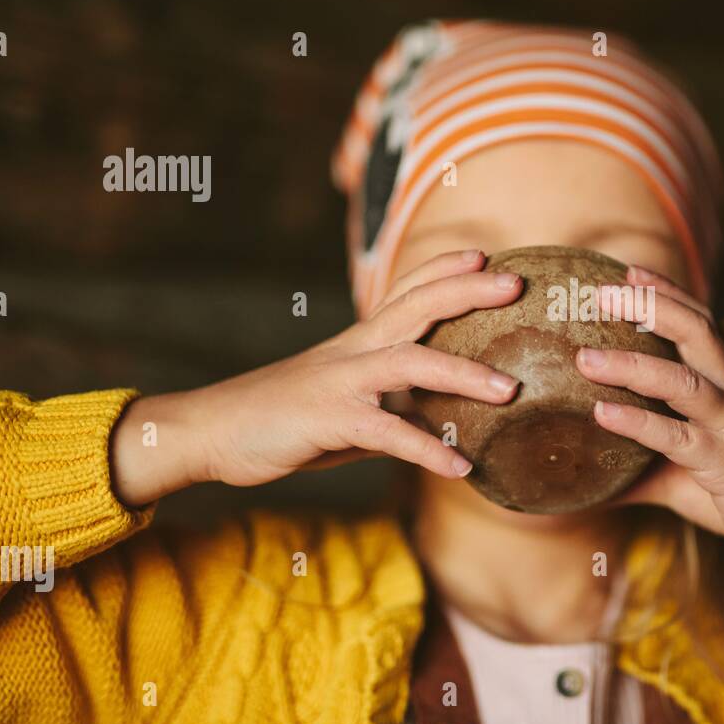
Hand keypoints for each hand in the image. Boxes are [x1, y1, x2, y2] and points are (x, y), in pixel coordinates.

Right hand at [110, 249, 521, 505]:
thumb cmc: (281, 421)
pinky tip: (460, 467)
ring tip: (509, 391)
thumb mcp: (343, 408)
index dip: (443, 270)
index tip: (484, 257)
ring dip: (463, 374)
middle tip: (515, 284)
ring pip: (410, 363)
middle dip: (467, 291)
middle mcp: (353, 351)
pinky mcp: (329, 420)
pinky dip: (427, 450)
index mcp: (358, 342)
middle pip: (417, 307)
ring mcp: (340, 382)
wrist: (208, 432)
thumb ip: (388, 411)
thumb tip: (431, 430)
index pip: (405, 291)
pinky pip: (388, 434)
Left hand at [577, 265, 723, 573]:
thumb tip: (586, 480)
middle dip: (652, 306)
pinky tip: (602, 412)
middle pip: (697, 332)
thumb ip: (638, 468)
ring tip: (585, 357)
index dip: (667, 294)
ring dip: (633, 364)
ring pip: (684, 381)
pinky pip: (677, 437)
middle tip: (602, 292)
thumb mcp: (683, 475)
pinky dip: (638, 422)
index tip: (628, 272)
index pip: (700, 323)